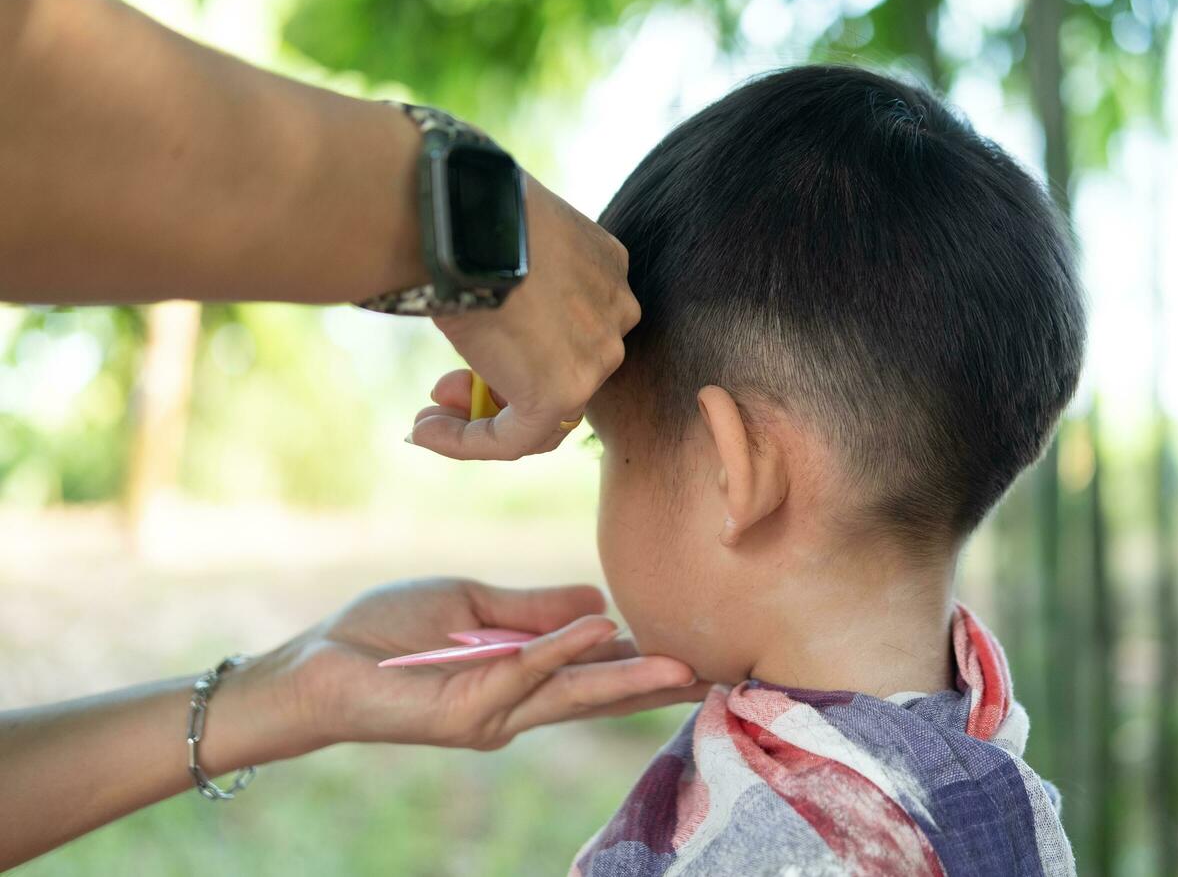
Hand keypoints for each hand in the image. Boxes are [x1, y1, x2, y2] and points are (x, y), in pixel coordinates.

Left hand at [252, 579, 701, 754]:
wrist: (321, 661)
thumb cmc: (390, 633)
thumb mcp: (474, 608)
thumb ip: (534, 609)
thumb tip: (602, 602)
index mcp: (520, 678)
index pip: (592, 672)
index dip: (642, 665)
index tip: (698, 659)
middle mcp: (515, 705)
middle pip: (597, 695)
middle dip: (655, 689)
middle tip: (718, 682)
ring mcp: (493, 713)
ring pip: (572, 690)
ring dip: (628, 676)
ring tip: (683, 669)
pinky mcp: (466, 710)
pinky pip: (523, 671)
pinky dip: (563, 648)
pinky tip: (602, 628)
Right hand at [409, 175, 638, 459]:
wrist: (466, 221)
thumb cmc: (470, 215)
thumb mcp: (503, 240)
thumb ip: (511, 276)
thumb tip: (485, 302)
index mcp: (606, 268)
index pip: (572, 329)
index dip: (519, 346)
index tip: (472, 346)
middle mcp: (614, 315)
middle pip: (561, 371)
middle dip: (497, 384)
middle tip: (443, 385)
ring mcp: (596, 357)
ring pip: (541, 411)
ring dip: (479, 419)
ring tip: (428, 417)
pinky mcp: (562, 393)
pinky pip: (516, 437)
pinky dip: (468, 442)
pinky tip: (425, 433)